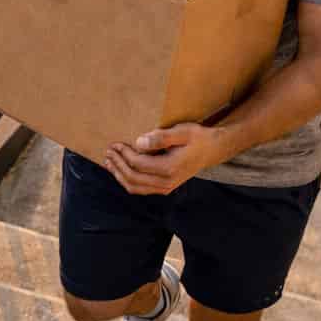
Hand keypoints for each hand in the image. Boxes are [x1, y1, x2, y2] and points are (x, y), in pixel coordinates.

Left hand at [104, 123, 226, 195]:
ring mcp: (165, 187)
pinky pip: (141, 189)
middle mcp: (166, 182)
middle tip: (108, 151)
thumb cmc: (197, 138)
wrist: (213, 150)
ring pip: (135, 187)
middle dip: (118, 165)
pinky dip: (128, 181)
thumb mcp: (182, 131)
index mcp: (169, 168)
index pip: (138, 164)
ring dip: (119, 174)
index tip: (115, 144)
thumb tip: (139, 142)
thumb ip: (160, 137)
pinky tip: (120, 171)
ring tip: (109, 162)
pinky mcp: (165, 188)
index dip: (124, 154)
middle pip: (133, 178)